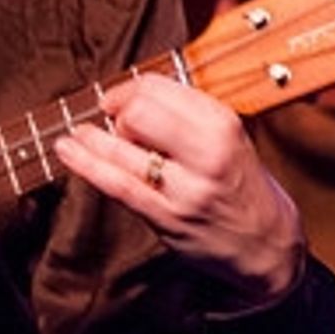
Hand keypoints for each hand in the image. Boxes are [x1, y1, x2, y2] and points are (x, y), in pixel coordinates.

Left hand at [54, 72, 302, 301]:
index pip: (160, 88)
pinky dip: (85, 164)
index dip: (130, 88)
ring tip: (78, 133)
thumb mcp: (228, 139)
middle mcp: (206, 153)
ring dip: (92, 138)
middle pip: (139, 113)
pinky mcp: (166, 217)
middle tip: (113, 120)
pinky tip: (68, 150)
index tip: (120, 97)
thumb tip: (132, 97)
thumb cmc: (242, 187)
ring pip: (123, 148)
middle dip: (117, 111)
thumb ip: (187, 116)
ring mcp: (185, 188)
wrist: (266, 245)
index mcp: (222, 125)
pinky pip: (116, 185)